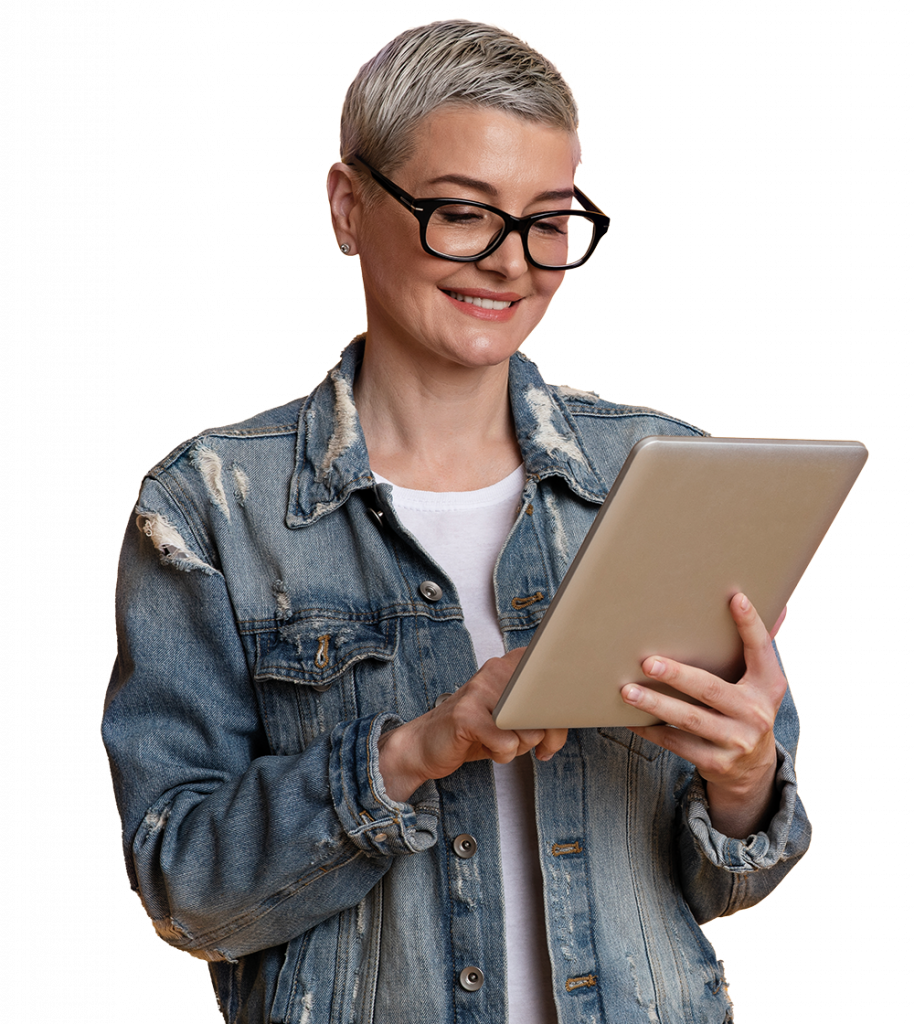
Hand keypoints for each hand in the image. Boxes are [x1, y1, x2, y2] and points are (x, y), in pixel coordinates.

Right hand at [378, 647, 567, 802]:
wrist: (424, 744)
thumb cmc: (476, 730)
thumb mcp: (512, 715)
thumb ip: (539, 710)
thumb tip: (569, 719)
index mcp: (510, 664)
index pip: (556, 682)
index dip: (562, 712)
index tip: (554, 727)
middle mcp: (496, 670)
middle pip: (547, 708)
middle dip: (547, 736)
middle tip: (535, 746)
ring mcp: (479, 690)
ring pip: (529, 730)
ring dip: (520, 747)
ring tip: (500, 742)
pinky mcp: (466, 714)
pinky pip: (507, 744)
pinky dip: (503, 755)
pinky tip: (488, 749)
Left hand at [621, 594, 786, 836]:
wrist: (753, 769)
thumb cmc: (745, 708)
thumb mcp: (760, 683)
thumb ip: (760, 648)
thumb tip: (783, 605)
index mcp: (768, 685)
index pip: (760, 649)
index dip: (750, 624)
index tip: (735, 599)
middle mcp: (757, 713)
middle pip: (711, 690)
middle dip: (677, 675)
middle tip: (647, 663)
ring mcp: (738, 741)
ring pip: (690, 720)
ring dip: (655, 704)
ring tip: (627, 691)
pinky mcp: (718, 762)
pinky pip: (678, 744)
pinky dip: (652, 731)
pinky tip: (630, 719)